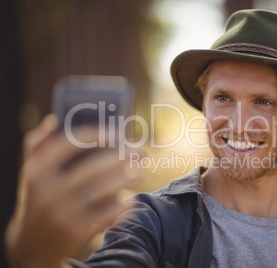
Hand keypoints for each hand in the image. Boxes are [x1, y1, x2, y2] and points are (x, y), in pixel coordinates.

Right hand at [6, 114, 144, 267]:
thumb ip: (38, 147)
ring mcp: (61, 213)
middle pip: (92, 168)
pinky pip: (105, 214)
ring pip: (102, 190)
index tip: (115, 132)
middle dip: (122, 157)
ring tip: (140, 172)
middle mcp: (47, 191)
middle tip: (141, 150)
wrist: (30, 246)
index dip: (93, 135)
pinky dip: (121, 206)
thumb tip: (52, 120)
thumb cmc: (38, 200)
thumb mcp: (31, 176)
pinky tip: (131, 200)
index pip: (67, 145)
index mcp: (36, 172)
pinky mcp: (75, 231)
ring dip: (126, 178)